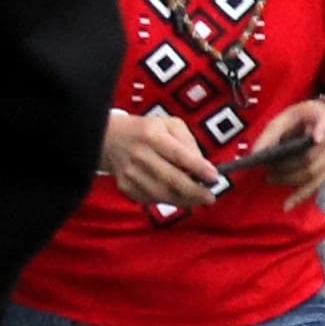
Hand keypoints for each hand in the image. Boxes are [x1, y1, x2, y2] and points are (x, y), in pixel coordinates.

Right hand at [97, 110, 221, 212]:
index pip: (178, 154)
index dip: (198, 168)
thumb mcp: (170, 125)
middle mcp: (139, 155)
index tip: (214, 177)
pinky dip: (167, 200)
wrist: (110, 139)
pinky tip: (177, 196)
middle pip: (170, 179)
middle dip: (193, 192)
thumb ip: (189, 142)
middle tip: (210, 198)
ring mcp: (129, 173)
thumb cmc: (148, 131)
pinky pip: (150, 199)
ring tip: (198, 199)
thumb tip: (203, 165)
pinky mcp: (124, 186)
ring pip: (161, 193)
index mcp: (152, 135)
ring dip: (183, 200)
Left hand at [248, 98, 324, 204]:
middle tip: (267, 167)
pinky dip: (300, 196)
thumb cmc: (303, 120)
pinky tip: (287, 205)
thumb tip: (255, 154)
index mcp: (323, 119)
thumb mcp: (286, 118)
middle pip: (310, 158)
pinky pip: (315, 186)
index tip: (317, 138)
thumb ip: (271, 134)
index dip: (323, 132)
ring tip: (270, 177)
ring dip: (288, 179)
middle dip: (286, 166)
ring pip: (312, 174)